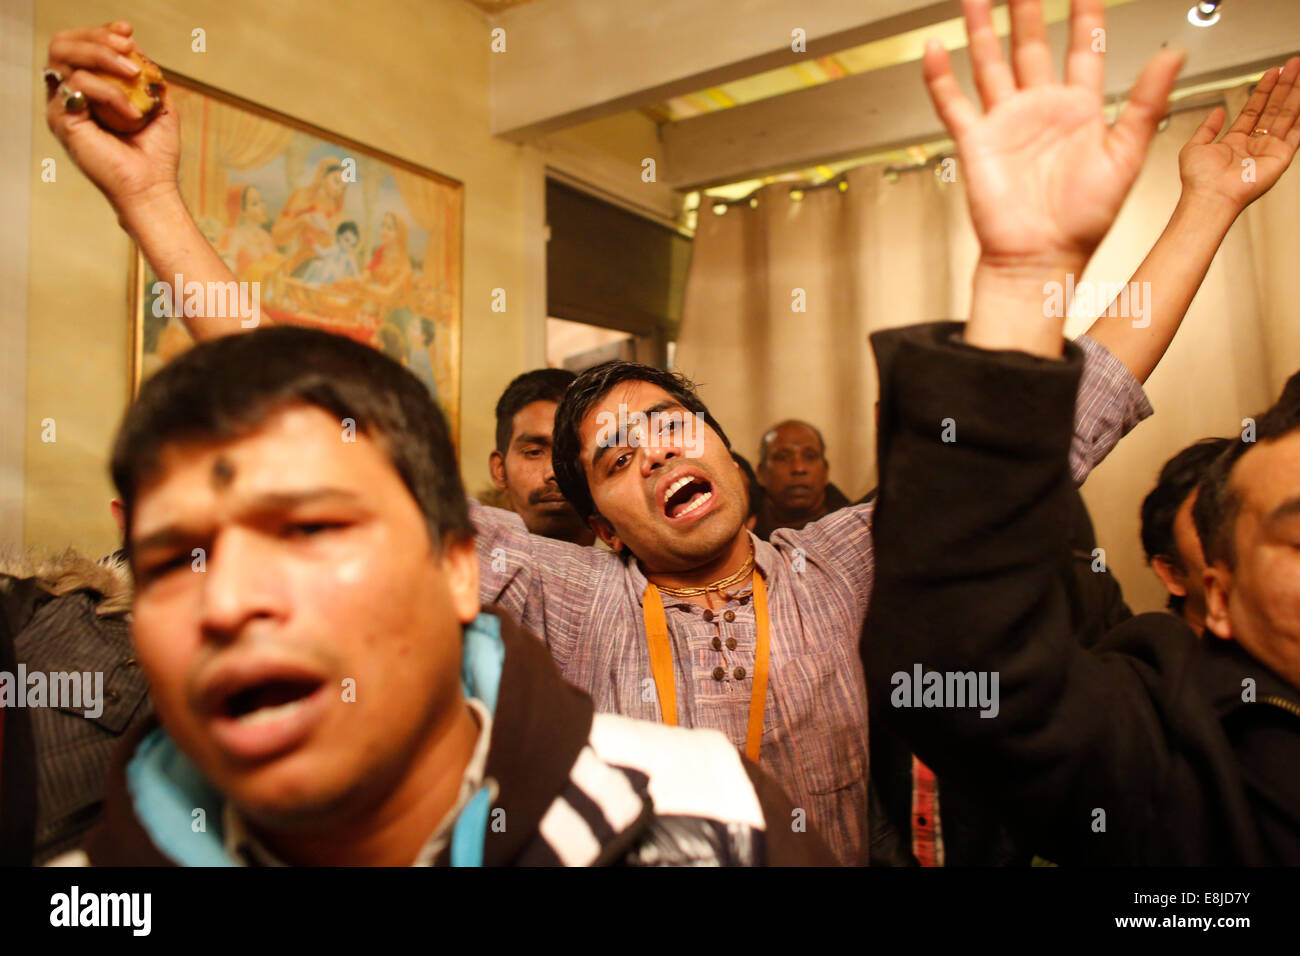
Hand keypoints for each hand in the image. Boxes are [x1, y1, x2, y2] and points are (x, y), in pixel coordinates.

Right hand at [44, 22, 180, 216]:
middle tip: (128, 45)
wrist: (152, 187)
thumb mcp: (156, 104)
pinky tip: (132, 111)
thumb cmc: (155, 154)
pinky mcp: (61, 120)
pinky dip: (110, 92)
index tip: (127, 32)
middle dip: (97, 37)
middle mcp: (67, 95)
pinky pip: (79, 85)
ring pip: (66, 57)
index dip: (100, 32)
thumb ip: (145, 74)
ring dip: (104, 56)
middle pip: (64, 44)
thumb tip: (133, 44)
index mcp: (85, 89)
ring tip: (134, 72)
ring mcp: (61, 107)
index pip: (79, 45)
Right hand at [925, 0, 1183, 273]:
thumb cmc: (1083, 221)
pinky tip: (936, 49)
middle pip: (1032, 45)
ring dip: (983, 29)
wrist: (1040, 258)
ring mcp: (1006, 123)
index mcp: (1080, 110)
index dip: (1086, 14)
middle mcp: (1041, 110)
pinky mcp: (976, 142)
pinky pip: (954, 103)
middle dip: (1028, 9)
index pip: (1083, 48)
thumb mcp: (1126, 157)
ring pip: (990, 63)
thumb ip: (1147, 104)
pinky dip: (940, 77)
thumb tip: (1174, 56)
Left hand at [1179, 57, 1299, 211]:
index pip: (1254, 109)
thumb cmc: (1199, 180)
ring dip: (1294, 92)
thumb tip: (1216, 113)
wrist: (1210, 196)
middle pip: (1273, 107)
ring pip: (1286, 114)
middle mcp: (1253, 145)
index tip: (1271, 73)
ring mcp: (1268, 149)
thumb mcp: (1194, 147)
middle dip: (1283, 85)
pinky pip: (1296, 131)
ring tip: (1299, 70)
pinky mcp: (1281, 155)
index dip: (1263, 90)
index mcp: (1234, 142)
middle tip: (1292, 65)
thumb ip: (1206, 128)